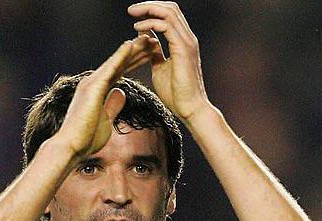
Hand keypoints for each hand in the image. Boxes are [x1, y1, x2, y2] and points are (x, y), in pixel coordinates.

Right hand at [53, 35, 159, 157]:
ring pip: (117, 62)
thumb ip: (113, 104)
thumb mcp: (107, 118)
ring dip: (133, 49)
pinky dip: (120, 56)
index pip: (121, 71)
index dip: (136, 61)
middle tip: (153, 39)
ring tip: (147, 37)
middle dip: (137, 51)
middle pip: (120, 63)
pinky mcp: (93, 88)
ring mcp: (92, 83)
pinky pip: (110, 69)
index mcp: (98, 89)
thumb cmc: (87, 137)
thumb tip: (121, 92)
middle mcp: (94, 82)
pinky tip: (131, 45)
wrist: (72, 146)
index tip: (150, 53)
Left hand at [128, 1, 210, 121]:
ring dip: (148, 10)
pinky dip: (150, 24)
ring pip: (169, 12)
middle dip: (149, 5)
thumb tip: (147, 40)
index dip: (153, 10)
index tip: (136, 15)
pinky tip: (138, 29)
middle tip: (132, 10)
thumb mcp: (160, 67)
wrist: (189, 109)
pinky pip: (165, 26)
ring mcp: (187, 42)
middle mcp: (188, 38)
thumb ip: (156, 52)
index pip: (171, 14)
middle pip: (170, 8)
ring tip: (133, 15)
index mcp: (184, 42)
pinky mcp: (182, 49)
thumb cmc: (176, 94)